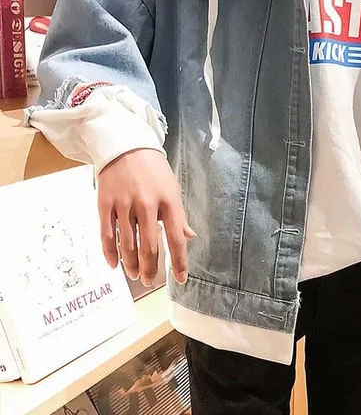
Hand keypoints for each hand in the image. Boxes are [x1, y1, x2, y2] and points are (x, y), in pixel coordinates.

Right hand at [98, 149, 195, 285]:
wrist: (126, 146)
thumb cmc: (154, 169)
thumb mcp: (172, 189)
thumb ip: (179, 216)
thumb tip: (189, 237)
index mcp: (169, 201)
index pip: (176, 238)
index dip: (179, 262)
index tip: (181, 279)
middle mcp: (147, 205)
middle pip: (150, 246)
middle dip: (151, 268)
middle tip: (150, 281)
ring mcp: (125, 205)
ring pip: (128, 244)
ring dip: (131, 264)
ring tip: (135, 275)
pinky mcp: (105, 204)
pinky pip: (107, 234)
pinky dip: (110, 252)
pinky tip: (114, 265)